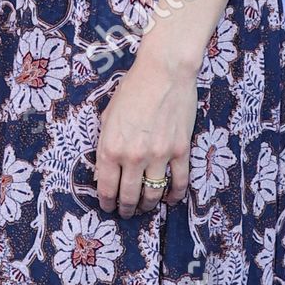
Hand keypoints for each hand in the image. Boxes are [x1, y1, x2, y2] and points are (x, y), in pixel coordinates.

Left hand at [95, 55, 195, 218]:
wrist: (163, 72)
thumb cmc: (132, 89)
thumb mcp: (108, 116)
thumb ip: (106, 144)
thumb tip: (104, 170)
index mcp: (110, 146)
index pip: (106, 186)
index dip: (106, 201)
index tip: (108, 207)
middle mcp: (133, 156)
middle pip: (129, 196)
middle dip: (126, 209)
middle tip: (126, 213)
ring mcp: (159, 155)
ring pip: (153, 194)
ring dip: (148, 205)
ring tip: (145, 207)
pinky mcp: (180, 151)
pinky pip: (179, 183)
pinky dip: (174, 196)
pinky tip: (170, 200)